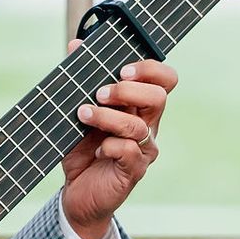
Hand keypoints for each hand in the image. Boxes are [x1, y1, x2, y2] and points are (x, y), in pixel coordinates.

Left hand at [60, 40, 177, 238]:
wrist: (76, 193)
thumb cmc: (81, 149)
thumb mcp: (76, 112)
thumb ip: (79, 80)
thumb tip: (75, 45)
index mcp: (139, 107)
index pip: (164, 80)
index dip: (150, 69)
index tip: (121, 69)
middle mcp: (147, 126)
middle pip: (158, 97)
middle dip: (128, 90)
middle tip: (100, 93)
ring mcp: (143, 149)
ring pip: (138, 125)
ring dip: (107, 117)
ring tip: (83, 115)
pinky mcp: (133, 171)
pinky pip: (129, 152)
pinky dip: (109, 146)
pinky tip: (95, 150)